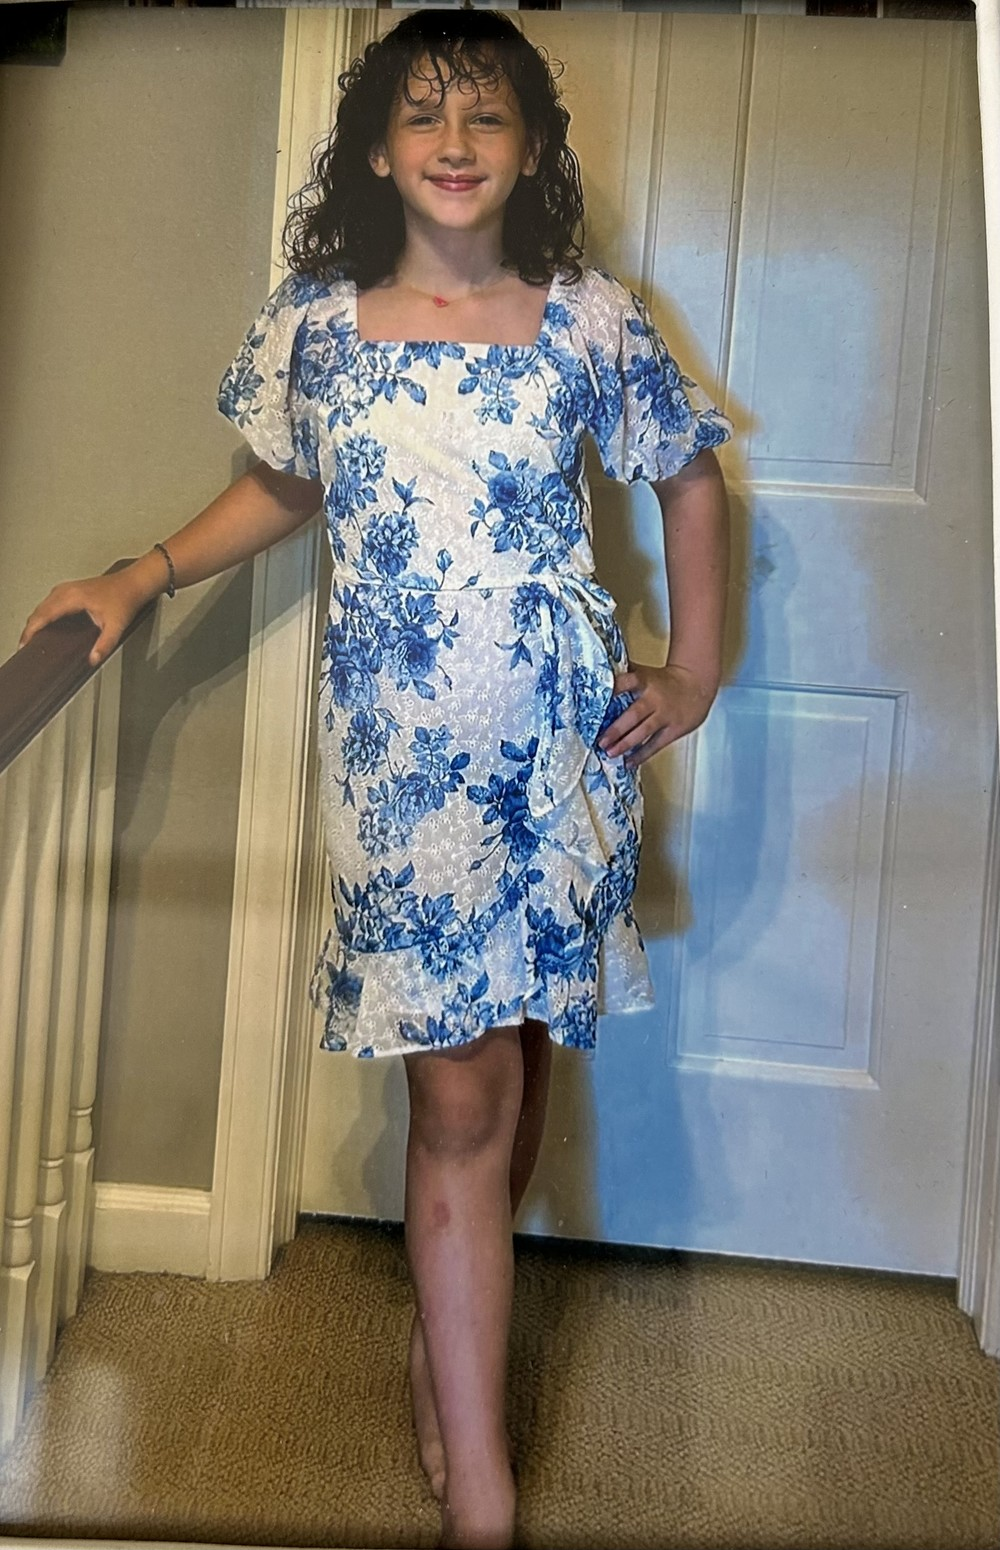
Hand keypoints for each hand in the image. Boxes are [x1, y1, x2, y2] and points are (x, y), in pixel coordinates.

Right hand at [18, 570, 149, 667]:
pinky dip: (44, 613)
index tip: (24, 642)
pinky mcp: (72, 589)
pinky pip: (50, 601)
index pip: (43, 615)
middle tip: (25, 644)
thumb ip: (104, 644)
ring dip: (36, 619)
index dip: (31, 630)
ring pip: (43, 604)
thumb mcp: (116, 626)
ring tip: (32, 635)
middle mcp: (66, 590)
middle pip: (39, 610)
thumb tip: (93, 659)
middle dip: (30, 627)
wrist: (134, 583)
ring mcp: (68, 588)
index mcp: (72, 598)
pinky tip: (46, 621)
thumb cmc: (125, 599)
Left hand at [598, 661, 717, 768]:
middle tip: (601, 741)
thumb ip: (626, 673)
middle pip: (634, 714)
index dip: (613, 689)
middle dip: (616, 729)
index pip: (627, 682)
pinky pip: (656, 744)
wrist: (697, 684)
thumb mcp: (646, 672)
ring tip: (611, 753)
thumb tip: (600, 671)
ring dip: (626, 744)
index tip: (599, 699)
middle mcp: (654, 698)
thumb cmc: (665, 680)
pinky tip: (629, 762)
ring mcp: (665, 715)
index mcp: (645, 680)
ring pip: (644, 731)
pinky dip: (642, 754)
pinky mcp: (674, 729)